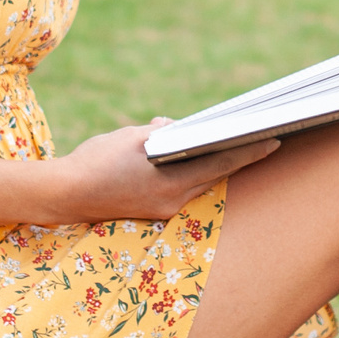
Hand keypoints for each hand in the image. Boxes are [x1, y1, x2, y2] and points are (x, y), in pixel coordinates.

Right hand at [46, 120, 278, 223]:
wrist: (63, 195)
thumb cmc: (95, 161)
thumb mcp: (130, 136)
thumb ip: (159, 131)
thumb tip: (174, 127)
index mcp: (171, 183)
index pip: (221, 163)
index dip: (250, 151)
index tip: (275, 140)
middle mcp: (173, 201)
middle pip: (216, 175)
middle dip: (239, 157)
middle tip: (264, 139)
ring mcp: (163, 209)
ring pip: (200, 182)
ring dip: (216, 164)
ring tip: (238, 144)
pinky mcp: (153, 210)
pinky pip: (183, 187)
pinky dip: (194, 171)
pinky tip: (199, 157)